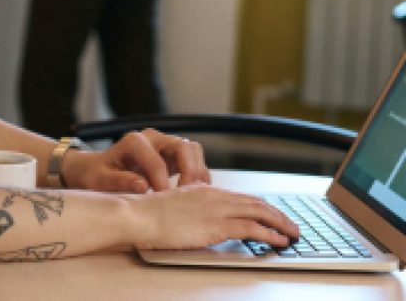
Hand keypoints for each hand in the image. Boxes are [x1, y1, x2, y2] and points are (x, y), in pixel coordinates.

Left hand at [61, 129, 209, 192]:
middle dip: (189, 173)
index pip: (157, 161)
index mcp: (134, 142)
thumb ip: (120, 181)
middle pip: (183, 147)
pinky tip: (192, 195)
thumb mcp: (101, 180)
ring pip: (193, 150)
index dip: (163, 183)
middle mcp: (152, 138)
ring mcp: (164, 144)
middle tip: (187, 198)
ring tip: (192, 197)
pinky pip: (194, 160)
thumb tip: (142, 187)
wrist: (99, 169)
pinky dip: (198, 176)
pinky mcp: (173, 155)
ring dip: (197, 173)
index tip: (164, 203)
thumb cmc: (99, 175)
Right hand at [126, 184, 299, 249]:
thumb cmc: (147, 215)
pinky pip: (251, 229)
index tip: (272, 215)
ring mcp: (215, 209)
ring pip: (258, 212)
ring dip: (279, 223)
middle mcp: (212, 195)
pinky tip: (279, 240)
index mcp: (202, 189)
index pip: (239, 196)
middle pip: (254, 202)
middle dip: (276, 214)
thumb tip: (198, 221)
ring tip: (293, 233)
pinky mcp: (215, 225)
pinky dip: (269, 234)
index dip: (259, 206)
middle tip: (291, 225)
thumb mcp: (172, 207)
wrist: (137, 214)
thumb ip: (189, 210)